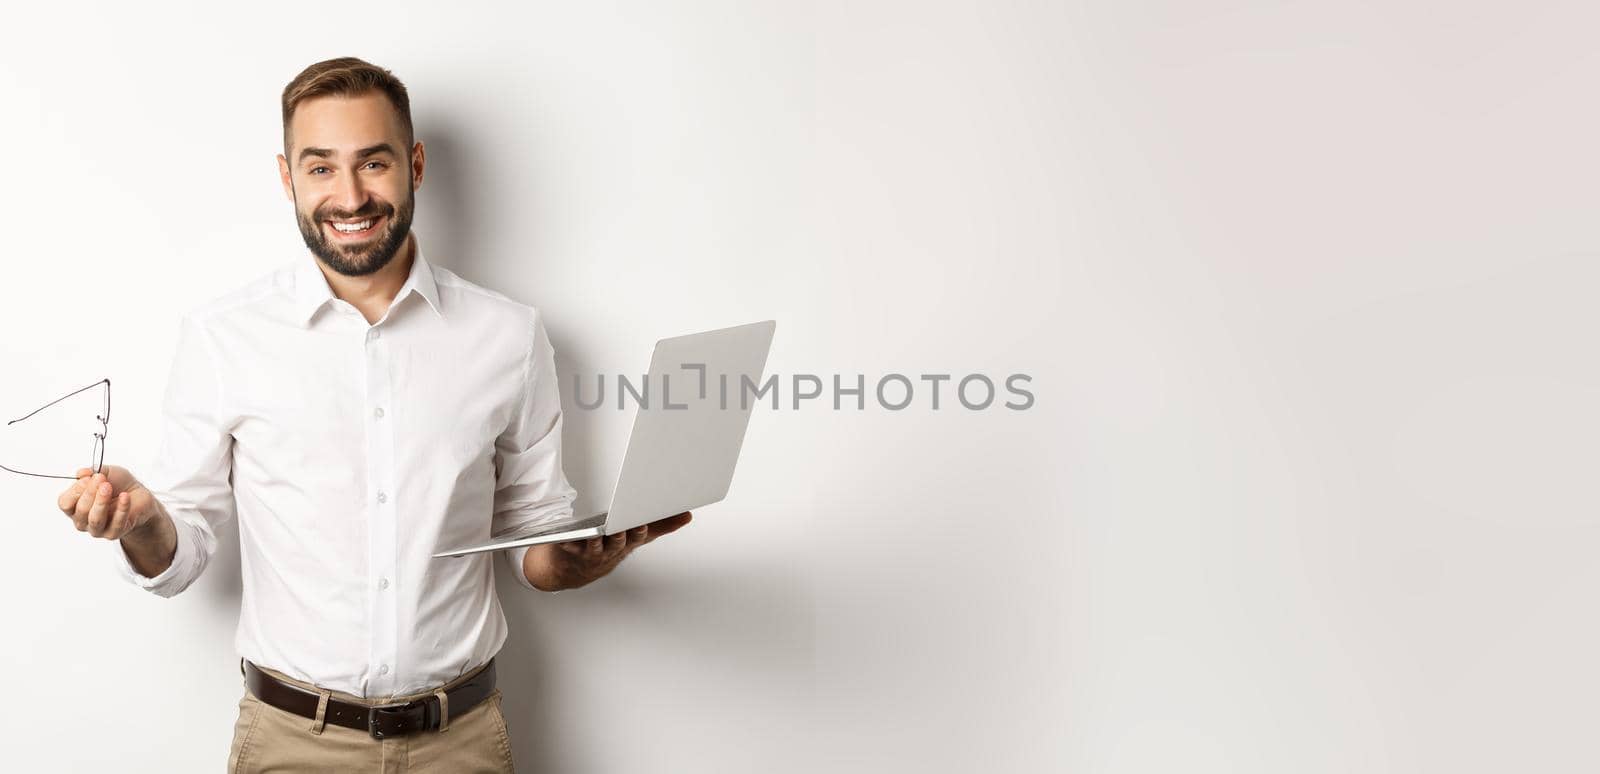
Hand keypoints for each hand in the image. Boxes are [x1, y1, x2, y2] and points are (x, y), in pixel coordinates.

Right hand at [55, 465, 158, 539]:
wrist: (139, 496)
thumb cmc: (118, 485)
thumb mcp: (106, 472)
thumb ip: (92, 471)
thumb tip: (81, 472)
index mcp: (75, 506)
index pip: (65, 503)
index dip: (74, 490)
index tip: (87, 478)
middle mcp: (82, 520)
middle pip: (81, 510)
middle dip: (90, 492)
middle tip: (101, 479)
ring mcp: (97, 529)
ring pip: (95, 519)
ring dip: (101, 502)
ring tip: (108, 487)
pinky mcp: (114, 533)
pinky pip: (116, 523)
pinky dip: (121, 508)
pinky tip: (125, 496)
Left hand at [524, 511, 692, 590]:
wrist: (576, 570)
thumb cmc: (609, 548)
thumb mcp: (637, 536)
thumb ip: (661, 526)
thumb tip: (687, 515)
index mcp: (626, 543)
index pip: (636, 537)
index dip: (639, 531)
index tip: (641, 524)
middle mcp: (610, 550)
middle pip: (617, 542)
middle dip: (620, 536)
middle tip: (620, 529)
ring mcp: (590, 551)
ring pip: (596, 546)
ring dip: (597, 541)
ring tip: (596, 533)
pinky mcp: (570, 548)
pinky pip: (568, 545)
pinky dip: (567, 542)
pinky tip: (564, 538)